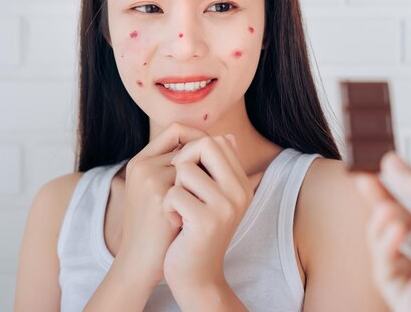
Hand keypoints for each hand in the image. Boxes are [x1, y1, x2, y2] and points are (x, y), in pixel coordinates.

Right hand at [115, 122, 207, 286]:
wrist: (141, 261)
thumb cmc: (157, 226)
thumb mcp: (163, 190)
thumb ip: (185, 165)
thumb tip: (230, 138)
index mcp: (140, 161)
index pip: (176, 130)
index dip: (198, 141)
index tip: (211, 161)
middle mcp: (143, 165)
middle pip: (189, 145)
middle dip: (204, 163)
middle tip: (210, 185)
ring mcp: (151, 179)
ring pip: (194, 165)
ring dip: (203, 183)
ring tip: (197, 204)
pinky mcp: (161, 196)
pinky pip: (194, 183)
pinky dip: (200, 198)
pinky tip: (190, 216)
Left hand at [162, 134, 252, 292]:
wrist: (196, 275)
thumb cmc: (197, 231)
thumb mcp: (214, 197)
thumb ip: (219, 168)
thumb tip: (227, 136)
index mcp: (243, 184)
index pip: (218, 142)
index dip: (194, 151)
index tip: (187, 176)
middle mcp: (240, 192)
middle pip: (206, 145)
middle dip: (183, 162)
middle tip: (179, 187)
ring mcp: (225, 207)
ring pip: (184, 169)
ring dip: (173, 188)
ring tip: (179, 209)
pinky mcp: (206, 221)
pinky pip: (173, 194)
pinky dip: (167, 208)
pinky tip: (175, 224)